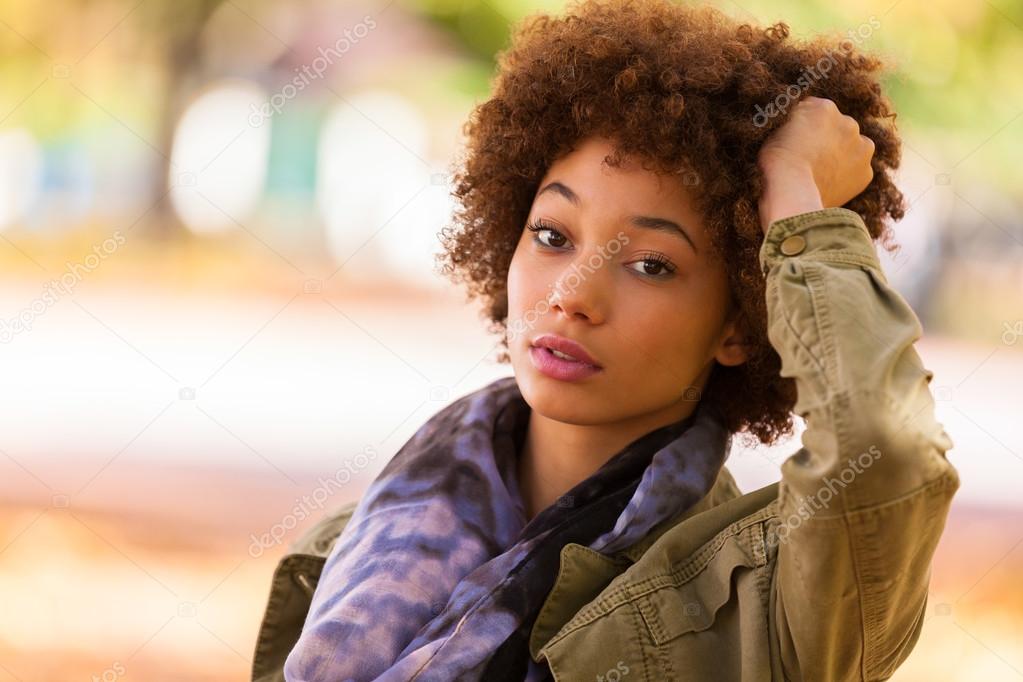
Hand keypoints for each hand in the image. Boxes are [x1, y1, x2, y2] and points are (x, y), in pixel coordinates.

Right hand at [757, 96, 875, 232]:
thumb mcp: (777, 129)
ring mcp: (861, 148)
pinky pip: (857, 172)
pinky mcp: (866, 173)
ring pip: (853, 149)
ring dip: (842, 155)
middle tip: (810, 157)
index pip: (815, 111)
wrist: (792, 191)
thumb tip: (798, 122)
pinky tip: (829, 184)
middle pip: (838, 128)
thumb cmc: (778, 162)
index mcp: (824, 108)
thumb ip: (794, 120)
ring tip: (822, 172)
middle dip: (828, 139)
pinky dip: (847, 177)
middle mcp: (849, 123)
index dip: (804, 126)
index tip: (796, 140)